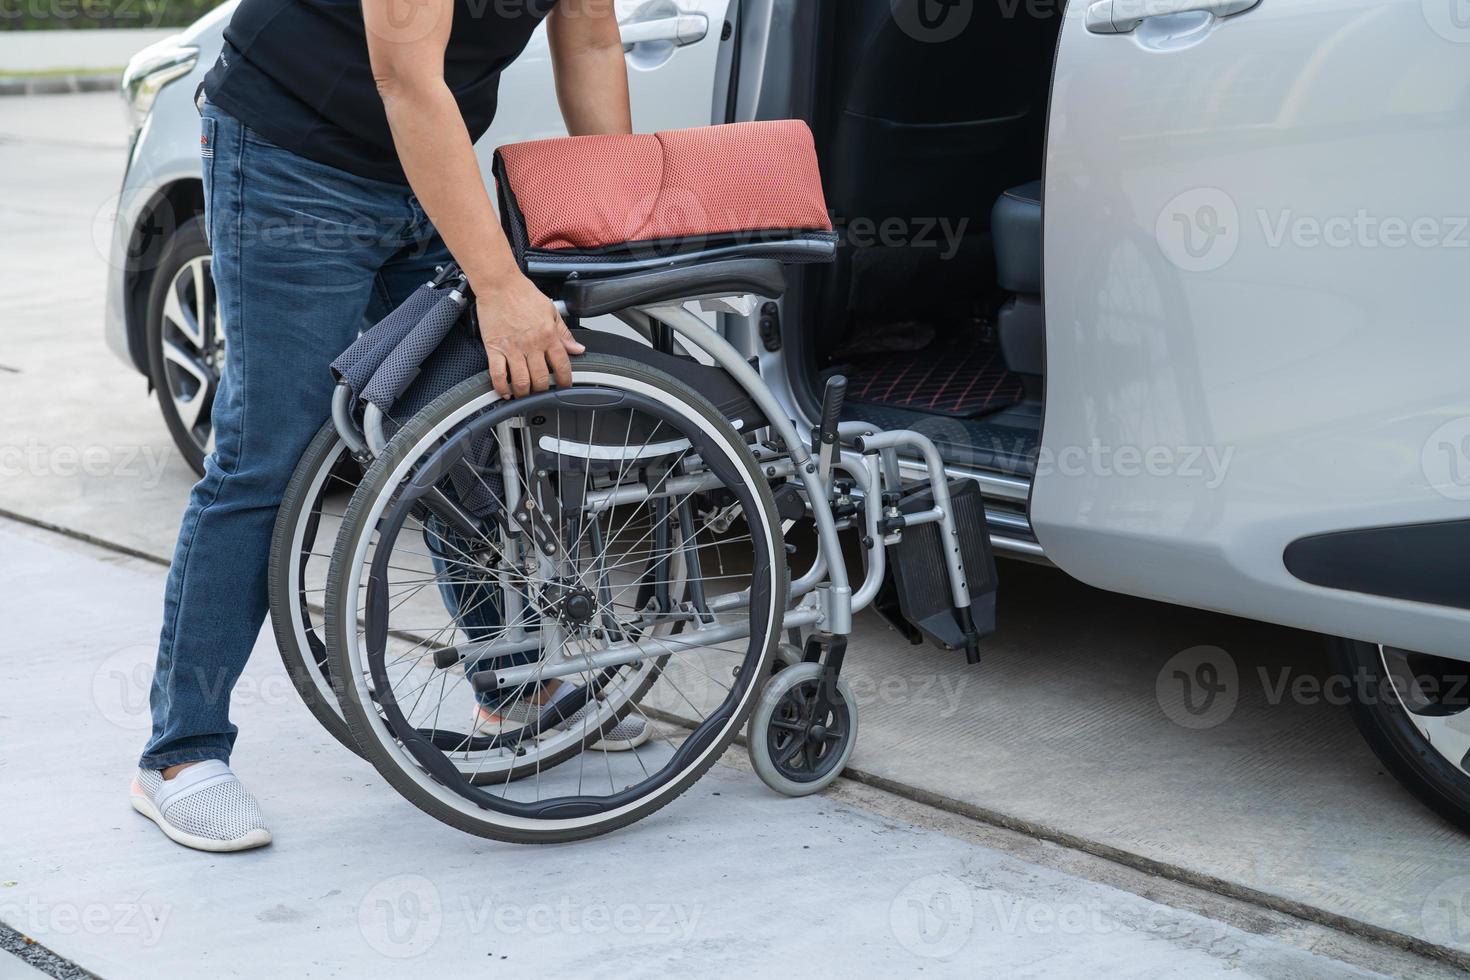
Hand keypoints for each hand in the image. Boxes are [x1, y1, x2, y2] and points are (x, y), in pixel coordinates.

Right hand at [475, 274, 584, 398]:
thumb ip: (564, 333)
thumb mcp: (551, 311)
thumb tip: (577, 349)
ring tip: (525, 393)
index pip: (562, 365)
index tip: (564, 386)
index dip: (565, 380)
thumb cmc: (523, 294)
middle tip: (542, 392)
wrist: (499, 284)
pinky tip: (505, 392)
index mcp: (548, 335)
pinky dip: (501, 387)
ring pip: (521, 381)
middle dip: (543, 390)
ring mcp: (512, 348)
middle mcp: (532, 344)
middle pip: (541, 378)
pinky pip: (497, 374)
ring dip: (524, 392)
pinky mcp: (494, 348)